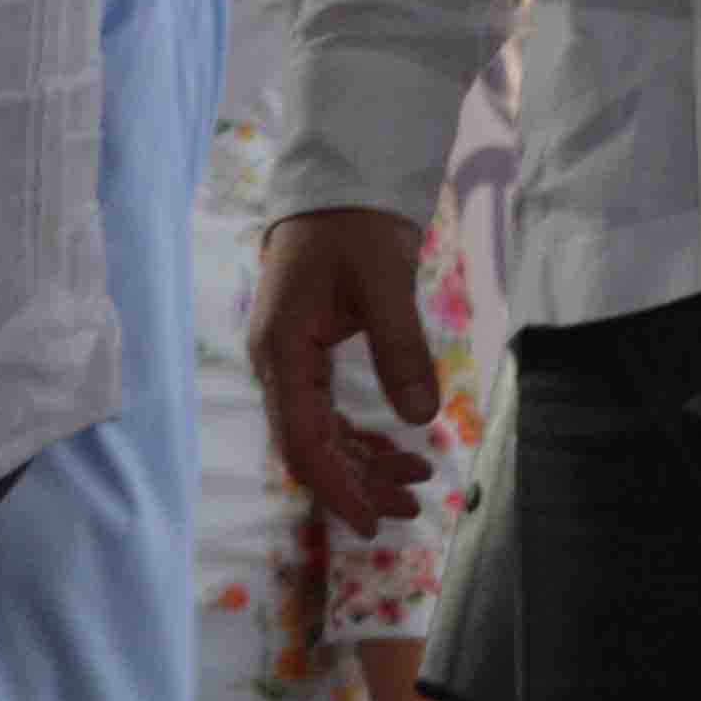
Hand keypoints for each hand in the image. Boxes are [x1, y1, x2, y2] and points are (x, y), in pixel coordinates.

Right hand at [246, 206, 442, 535]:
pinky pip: (324, 409)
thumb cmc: (355, 223)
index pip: (303, 441)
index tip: (371, 522)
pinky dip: (357, 434)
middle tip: (410, 506)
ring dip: (362, 461)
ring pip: (319, 431)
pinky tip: (394, 447)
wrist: (337, 179)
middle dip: (357, 482)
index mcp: (284, 350)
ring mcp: (288, 358)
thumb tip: (422, 417)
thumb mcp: (385, 279)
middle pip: (309, 445)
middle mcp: (277, 362)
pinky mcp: (305, 350)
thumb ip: (401, 347)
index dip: (337, 488)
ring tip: (415, 480)